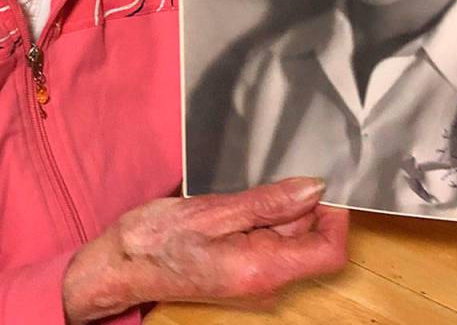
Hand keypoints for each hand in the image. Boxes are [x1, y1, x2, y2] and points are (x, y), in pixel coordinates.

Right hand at [62, 177, 347, 322]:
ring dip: (280, 212)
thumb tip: (314, 189)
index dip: (335, 216)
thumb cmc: (156, 239)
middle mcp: (266, 283)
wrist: (121, 266)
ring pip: (291, 241)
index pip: (330, 251)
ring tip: (247, 189)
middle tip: (275, 174)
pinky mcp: (244, 273)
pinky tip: (239, 204)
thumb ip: (267, 202)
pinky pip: (271, 245)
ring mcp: (255, 281)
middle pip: (311, 242)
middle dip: (302, 206)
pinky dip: (264, 221)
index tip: (320, 181)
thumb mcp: (212, 210)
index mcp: (262, 269)